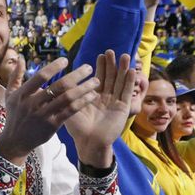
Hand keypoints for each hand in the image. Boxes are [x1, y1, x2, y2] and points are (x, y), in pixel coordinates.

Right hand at [0, 57, 100, 165]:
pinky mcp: (52, 126)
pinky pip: (70, 111)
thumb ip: (15, 75)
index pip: (40, 77)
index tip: (66, 60)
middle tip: (89, 68)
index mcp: (23, 94)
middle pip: (58, 86)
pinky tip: (92, 96)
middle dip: (76, 75)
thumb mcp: (10, 94)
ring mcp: (43, 115)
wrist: (15, 141)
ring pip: (67, 99)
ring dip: (84, 88)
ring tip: (96, 81)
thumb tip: (20, 57)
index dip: (54, 67)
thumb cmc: (14, 114)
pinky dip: (82, 102)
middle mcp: (33, 104)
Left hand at [63, 51, 135, 167]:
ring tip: (125, 56)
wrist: (89, 143)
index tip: (100, 55)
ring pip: (120, 83)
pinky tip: (131, 71)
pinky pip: (127, 93)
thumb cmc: (77, 128)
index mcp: (93, 97)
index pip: (98, 78)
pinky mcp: (123, 108)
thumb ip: (68, 93)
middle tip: (111, 51)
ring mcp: (115, 102)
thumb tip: (63, 77)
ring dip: (123, 70)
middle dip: (111, 65)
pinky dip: (129, 82)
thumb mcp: (70, 106)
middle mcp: (105, 98)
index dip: (100, 67)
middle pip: (110, 78)